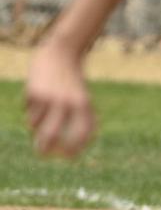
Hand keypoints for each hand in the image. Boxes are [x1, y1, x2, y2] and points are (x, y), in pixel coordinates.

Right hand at [25, 39, 96, 158]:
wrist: (62, 52)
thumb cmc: (72, 81)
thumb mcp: (82, 98)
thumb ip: (79, 118)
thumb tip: (73, 145)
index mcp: (84, 105)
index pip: (81, 134)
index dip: (75, 148)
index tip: (69, 157)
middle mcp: (68, 103)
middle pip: (51, 136)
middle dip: (45, 149)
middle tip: (43, 154)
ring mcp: (50, 98)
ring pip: (35, 124)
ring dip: (35, 122)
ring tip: (42, 106)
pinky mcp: (34, 93)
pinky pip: (28, 111)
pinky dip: (30, 108)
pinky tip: (37, 94)